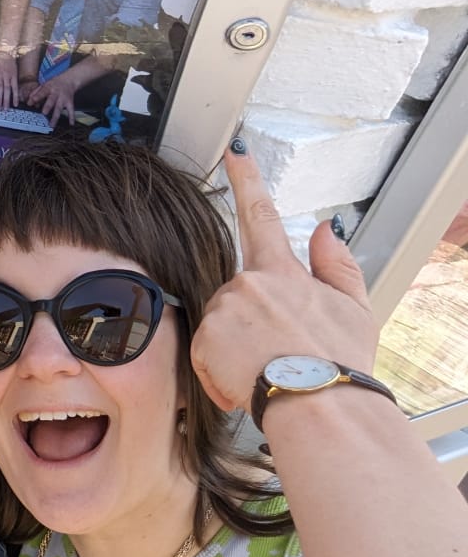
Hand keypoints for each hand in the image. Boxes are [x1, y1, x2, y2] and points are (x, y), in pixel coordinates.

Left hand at [24, 75, 75, 125]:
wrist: (69, 80)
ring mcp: (63, 99)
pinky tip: (71, 124)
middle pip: (51, 101)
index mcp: (49, 88)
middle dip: (48, 107)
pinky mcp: (70, 103)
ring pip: (59, 108)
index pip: (42, 92)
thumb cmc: (54, 84)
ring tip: (51, 125)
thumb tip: (29, 101)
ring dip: (55, 117)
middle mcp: (56, 93)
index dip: (36, 97)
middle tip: (43, 113)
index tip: (31, 102)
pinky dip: (71, 117)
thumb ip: (36, 92)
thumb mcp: (44, 84)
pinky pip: (71, 110)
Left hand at [190, 142, 379, 413]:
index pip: (260, 215)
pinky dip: (220, 374)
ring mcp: (222, 311)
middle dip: (250, 323)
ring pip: (219, 328)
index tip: (235, 152)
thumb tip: (323, 229)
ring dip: (236, 350)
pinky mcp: (203, 340)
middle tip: (280, 352)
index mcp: (281, 271)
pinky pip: (205, 356)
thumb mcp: (353, 308)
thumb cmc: (339, 363)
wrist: (321, 405)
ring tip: (268, 371)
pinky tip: (247, 384)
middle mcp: (246, 284)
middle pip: (236, 296)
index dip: (247, 180)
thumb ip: (334, 264)